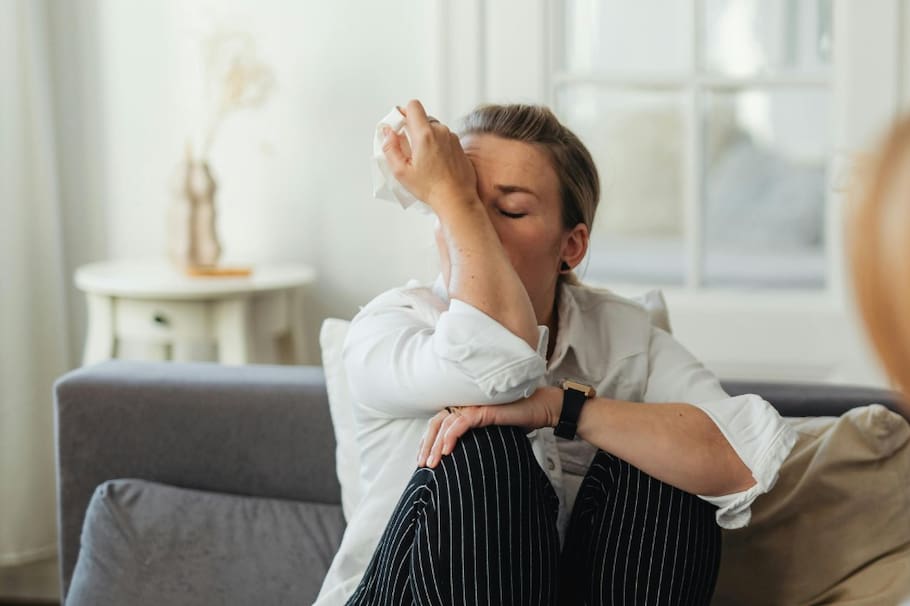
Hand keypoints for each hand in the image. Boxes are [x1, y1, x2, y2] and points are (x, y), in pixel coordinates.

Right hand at [382, 99, 477, 210]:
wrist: (456, 199)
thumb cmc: (431, 188)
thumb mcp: (401, 171)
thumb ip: (390, 148)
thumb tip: (387, 132)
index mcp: (425, 134)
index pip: (413, 106)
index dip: (403, 113)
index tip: (399, 127)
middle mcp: (441, 132)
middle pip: (423, 118)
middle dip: (413, 129)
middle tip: (409, 149)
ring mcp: (452, 138)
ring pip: (434, 129)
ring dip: (426, 138)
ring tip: (423, 160)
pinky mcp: (459, 146)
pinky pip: (444, 139)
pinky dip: (437, 146)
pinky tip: (435, 163)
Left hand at [416, 386, 561, 467]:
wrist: (541, 410)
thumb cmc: (519, 422)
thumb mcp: (491, 435)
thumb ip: (476, 441)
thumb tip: (462, 463)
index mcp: (465, 409)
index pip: (438, 424)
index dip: (427, 441)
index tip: (422, 460)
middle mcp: (466, 405)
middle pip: (437, 423)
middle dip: (426, 445)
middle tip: (422, 465)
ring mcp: (474, 405)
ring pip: (445, 424)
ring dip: (435, 445)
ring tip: (432, 463)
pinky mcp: (484, 409)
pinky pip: (462, 422)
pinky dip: (451, 435)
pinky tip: (446, 450)